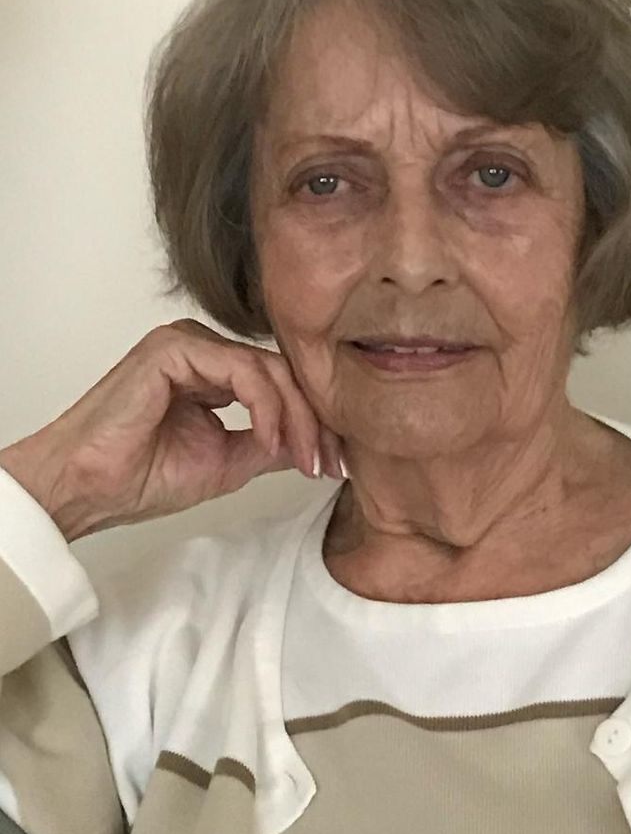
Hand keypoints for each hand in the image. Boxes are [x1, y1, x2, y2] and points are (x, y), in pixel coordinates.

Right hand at [0, 319, 345, 541]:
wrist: (92, 488)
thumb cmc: (142, 477)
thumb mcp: (230, 462)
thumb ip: (271, 445)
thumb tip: (316, 444)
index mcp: (214, 374)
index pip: (281, 386)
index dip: (313, 423)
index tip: (334, 463)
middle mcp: (204, 353)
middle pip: (282, 375)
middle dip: (313, 421)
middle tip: (329, 462)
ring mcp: (190, 345)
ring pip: (269, 370)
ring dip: (296, 417)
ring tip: (305, 457)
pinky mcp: (176, 347)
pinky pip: (242, 369)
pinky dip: (266, 406)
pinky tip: (271, 439)